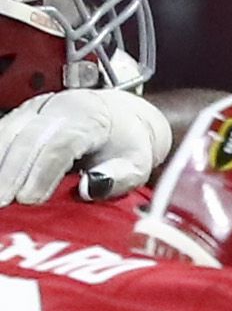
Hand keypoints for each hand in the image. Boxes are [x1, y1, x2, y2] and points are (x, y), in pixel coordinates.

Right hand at [0, 85, 171, 202]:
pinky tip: (0, 181)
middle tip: (3, 203)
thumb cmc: (126, 144)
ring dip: (0, 164)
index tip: (30, 200)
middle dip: (12, 172)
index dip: (43, 172)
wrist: (118, 117)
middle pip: (28, 137)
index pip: (61, 143)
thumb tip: (90, 189)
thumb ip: (121, 177)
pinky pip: (3, 134)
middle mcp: (58, 107)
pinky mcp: (20, 117)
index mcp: (90, 116)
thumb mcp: (138, 163)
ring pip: (8, 132)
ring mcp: (35, 110)